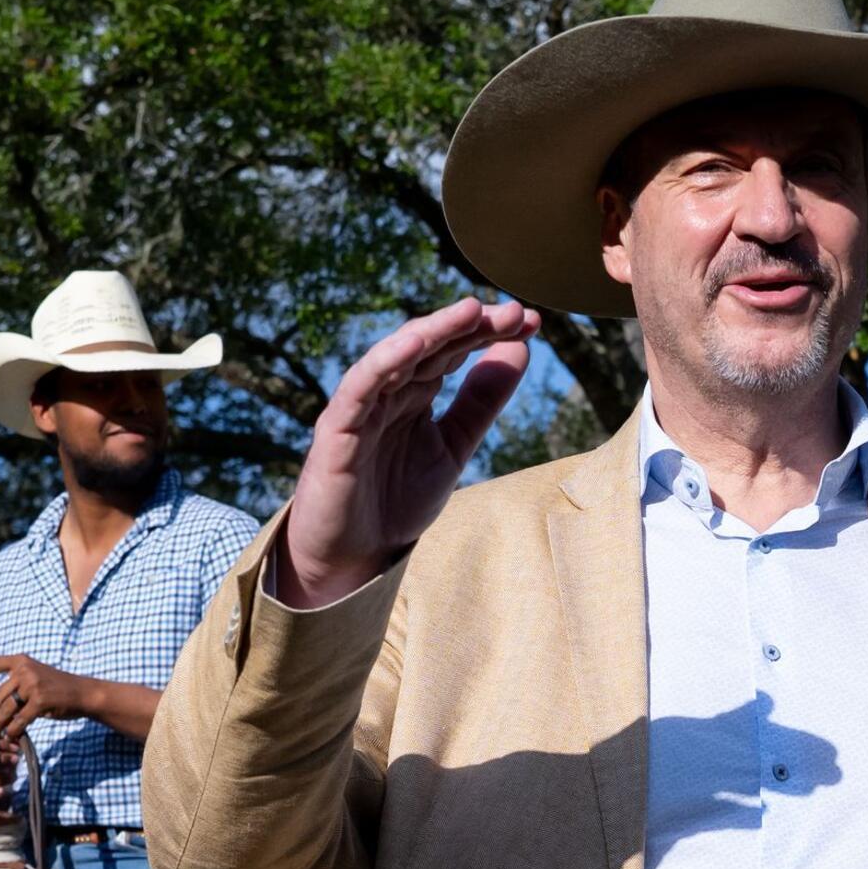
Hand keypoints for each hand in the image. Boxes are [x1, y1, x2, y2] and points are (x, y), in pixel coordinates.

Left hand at [0, 654, 92, 742]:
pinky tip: (13, 736)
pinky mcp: (40, 701)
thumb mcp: (36, 677)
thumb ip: (15, 685)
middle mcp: (24, 670)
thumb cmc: (58, 689)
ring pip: (3, 711)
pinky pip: (17, 722)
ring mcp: (32, 685)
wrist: (83, 693)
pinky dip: (12, 732)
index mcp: (21, 661)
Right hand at [278, 297, 537, 606]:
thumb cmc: (396, 502)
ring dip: (432, 330)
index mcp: (415, 393)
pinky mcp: (337, 427)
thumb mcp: (454, 447)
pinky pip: (361, 386)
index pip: (454, 349)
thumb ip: (481, 401)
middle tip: (513, 312)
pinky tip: (415, 343)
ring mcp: (362, 405)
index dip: (489, 332)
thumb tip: (521, 347)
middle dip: (470, 326)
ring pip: (396, 355)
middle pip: (431, 345)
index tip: (529, 321)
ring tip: (469, 311)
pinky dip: (385, 361)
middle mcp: (389, 390)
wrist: (351, 557)